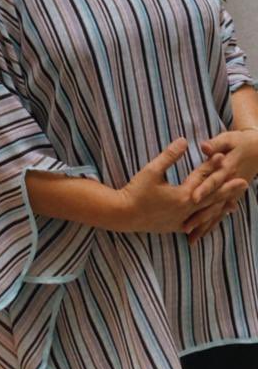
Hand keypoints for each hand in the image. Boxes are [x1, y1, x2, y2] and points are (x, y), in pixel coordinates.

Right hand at [117, 138, 245, 233]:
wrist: (123, 215)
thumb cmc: (136, 191)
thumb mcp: (151, 170)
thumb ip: (169, 156)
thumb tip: (184, 140)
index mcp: (183, 195)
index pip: (201, 178)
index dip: (212, 165)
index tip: (223, 156)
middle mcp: (186, 210)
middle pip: (211, 198)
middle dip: (228, 189)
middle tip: (245, 183)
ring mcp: (181, 221)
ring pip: (206, 214)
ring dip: (220, 207)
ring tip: (234, 204)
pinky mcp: (174, 227)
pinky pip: (195, 223)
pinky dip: (205, 220)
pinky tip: (208, 220)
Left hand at [179, 129, 256, 244]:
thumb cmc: (239, 142)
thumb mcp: (228, 139)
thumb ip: (216, 144)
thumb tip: (205, 146)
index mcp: (226, 168)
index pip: (213, 180)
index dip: (204, 188)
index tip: (193, 197)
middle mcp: (228, 184)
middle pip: (212, 202)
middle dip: (200, 216)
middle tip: (186, 227)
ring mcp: (231, 193)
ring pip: (216, 212)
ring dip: (204, 225)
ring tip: (191, 239)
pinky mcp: (231, 197)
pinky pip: (220, 213)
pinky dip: (212, 224)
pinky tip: (201, 235)